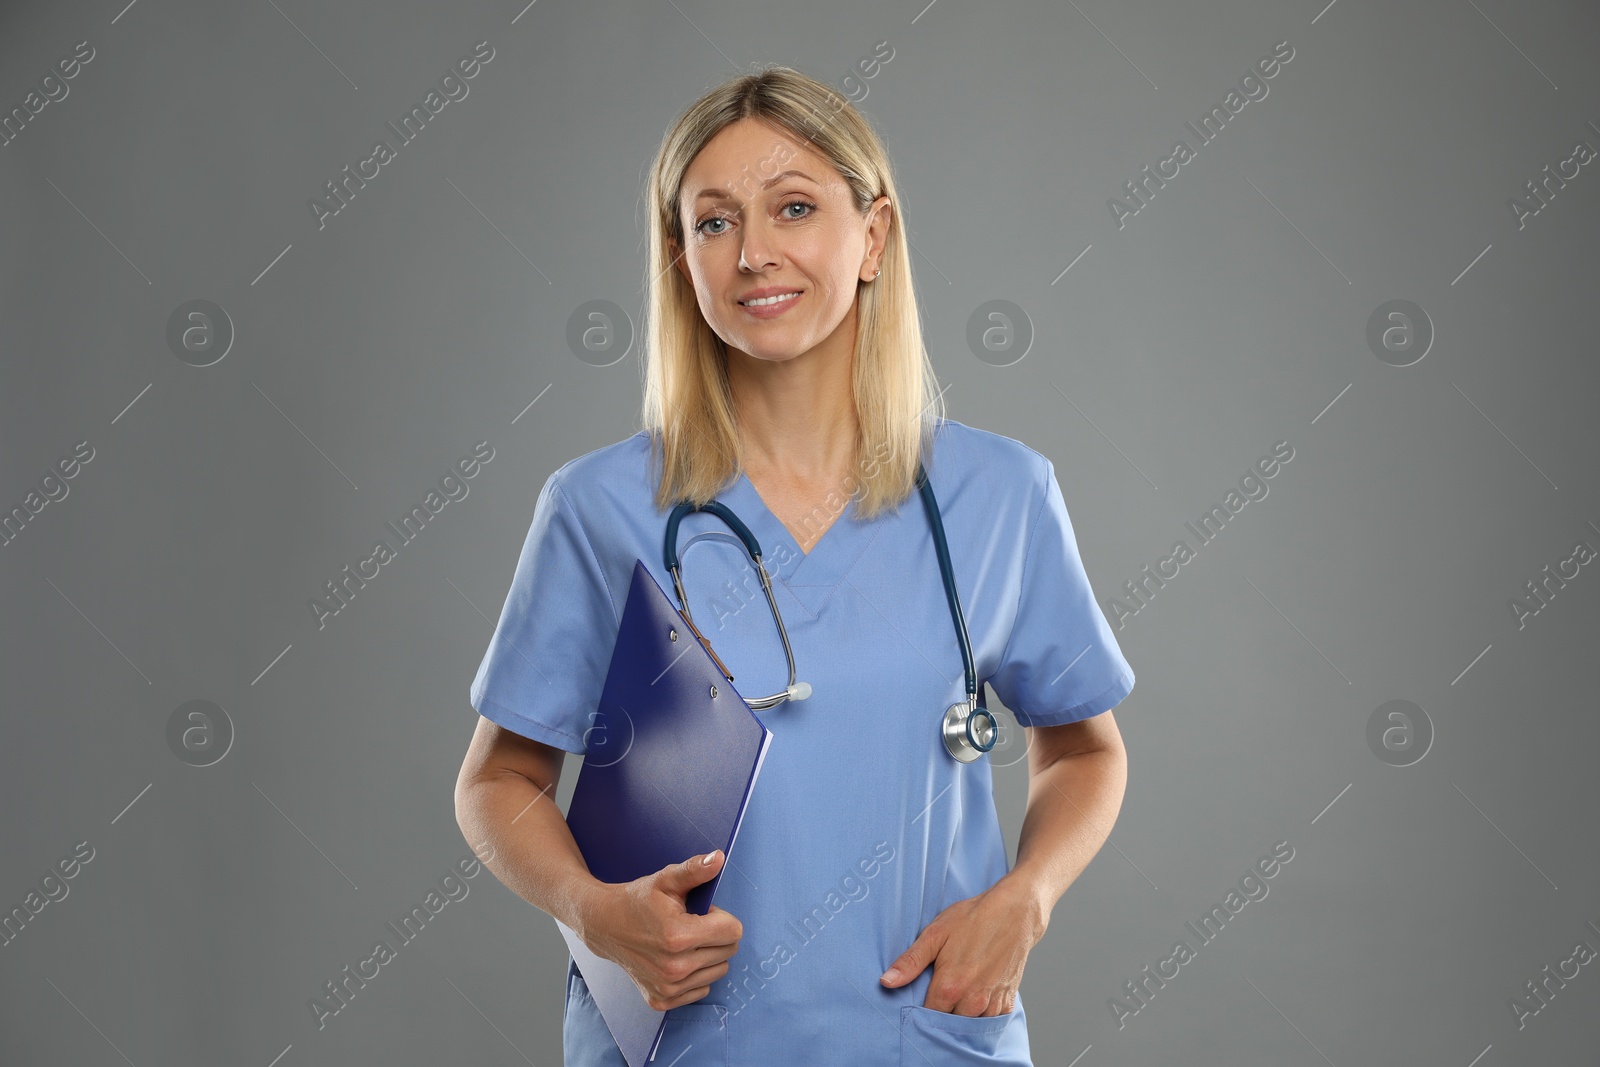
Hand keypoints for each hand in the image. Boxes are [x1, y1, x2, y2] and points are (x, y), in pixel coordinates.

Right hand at [579, 849, 743, 1011]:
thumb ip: (695, 870)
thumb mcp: (666, 880)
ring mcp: (667, 987)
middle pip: (729, 951)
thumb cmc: (637, 901)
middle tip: (691, 925)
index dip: (721, 917)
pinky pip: (702, 990)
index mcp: (678, 936)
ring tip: (683, 942)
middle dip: (716, 935)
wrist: (604, 925)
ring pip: (718, 970)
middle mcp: (674, 967)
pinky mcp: (662, 999)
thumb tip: (719, 858)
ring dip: (708, 955)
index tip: (701, 913)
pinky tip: (676, 959)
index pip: (733, 931)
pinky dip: (695, 975)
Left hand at [878, 876, 1046, 1016]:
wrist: (1015, 912)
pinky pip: (989, 1019)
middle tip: (940, 989)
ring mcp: (992, 1003)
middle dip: (941, 1012)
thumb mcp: (936, 933)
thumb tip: (886, 982)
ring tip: (959, 990)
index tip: (919, 997)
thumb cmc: (973, 918)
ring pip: (969, 1024)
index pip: (926, 1016)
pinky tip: (976, 992)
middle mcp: (972, 1001)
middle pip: (948, 1023)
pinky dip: (981, 1012)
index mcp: (950, 986)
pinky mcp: (1007, 1002)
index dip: (920, 1009)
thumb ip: (910, 962)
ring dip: (962, 1014)